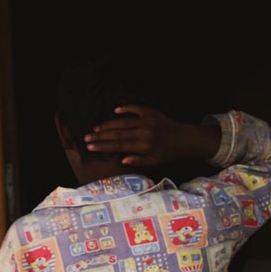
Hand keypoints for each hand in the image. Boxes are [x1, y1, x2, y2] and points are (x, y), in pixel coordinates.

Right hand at [84, 105, 219, 166]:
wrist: (184, 139)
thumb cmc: (167, 153)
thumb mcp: (154, 162)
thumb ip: (138, 161)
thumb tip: (121, 160)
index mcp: (143, 146)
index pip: (119, 146)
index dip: (103, 146)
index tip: (91, 147)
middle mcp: (143, 133)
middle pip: (117, 134)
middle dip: (100, 136)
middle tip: (86, 137)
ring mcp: (147, 121)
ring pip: (123, 122)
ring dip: (108, 124)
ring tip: (96, 128)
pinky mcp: (151, 113)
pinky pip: (136, 109)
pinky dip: (126, 108)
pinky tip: (115, 110)